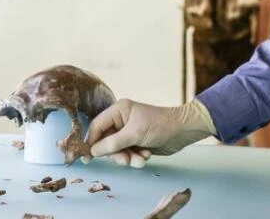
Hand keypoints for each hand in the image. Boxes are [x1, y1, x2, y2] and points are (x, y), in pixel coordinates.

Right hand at [84, 99, 214, 167]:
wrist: (182, 132)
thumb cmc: (159, 125)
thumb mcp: (134, 133)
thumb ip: (112, 143)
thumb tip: (93, 151)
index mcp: (119, 110)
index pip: (97, 126)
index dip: (91, 141)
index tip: (87, 157)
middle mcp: (121, 121)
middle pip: (106, 142)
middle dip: (116, 154)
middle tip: (125, 160)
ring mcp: (129, 132)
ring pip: (117, 151)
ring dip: (128, 158)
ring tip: (140, 159)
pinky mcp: (136, 143)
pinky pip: (127, 155)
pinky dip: (135, 158)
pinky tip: (146, 156)